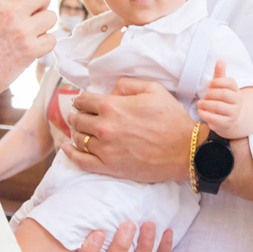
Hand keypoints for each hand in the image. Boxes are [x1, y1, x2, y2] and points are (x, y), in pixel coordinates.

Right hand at [0, 0, 55, 115]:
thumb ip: (3, 3)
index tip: (24, 9)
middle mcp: (11, 12)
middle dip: (43, 3)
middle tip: (34, 17)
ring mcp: (22, 31)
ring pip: (52, 17)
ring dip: (44, 26)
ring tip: (30, 35)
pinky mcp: (30, 51)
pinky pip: (52, 39)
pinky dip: (44, 45)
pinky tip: (32, 49)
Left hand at [61, 78, 192, 182]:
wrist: (185, 151)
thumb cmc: (171, 119)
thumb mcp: (153, 89)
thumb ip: (126, 84)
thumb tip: (110, 90)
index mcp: (112, 106)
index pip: (83, 101)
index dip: (82, 100)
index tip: (84, 103)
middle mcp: (104, 127)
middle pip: (77, 119)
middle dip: (78, 115)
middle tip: (82, 116)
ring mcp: (105, 149)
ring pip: (78, 138)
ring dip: (77, 132)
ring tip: (81, 130)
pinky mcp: (109, 167)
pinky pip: (81, 161)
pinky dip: (70, 153)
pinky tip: (67, 148)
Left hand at [197, 61, 241, 135]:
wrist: (231, 120)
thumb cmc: (223, 100)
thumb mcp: (221, 87)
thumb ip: (220, 75)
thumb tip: (220, 60)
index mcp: (236, 91)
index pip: (230, 82)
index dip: (218, 82)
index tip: (209, 84)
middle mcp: (237, 102)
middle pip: (224, 94)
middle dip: (211, 94)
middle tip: (204, 95)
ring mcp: (233, 114)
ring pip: (218, 106)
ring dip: (205, 104)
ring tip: (200, 103)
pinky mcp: (226, 124)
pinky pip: (214, 118)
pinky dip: (204, 113)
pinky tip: (201, 111)